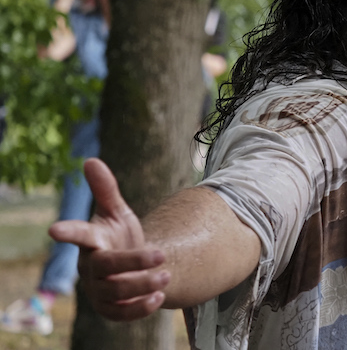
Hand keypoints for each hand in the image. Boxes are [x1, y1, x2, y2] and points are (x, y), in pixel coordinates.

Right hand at [48, 158, 169, 320]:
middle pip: (108, 266)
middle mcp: (91, 267)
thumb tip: (89, 160)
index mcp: (91, 241)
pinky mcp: (110, 309)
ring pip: (118, 290)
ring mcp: (98, 290)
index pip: (79, 235)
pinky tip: (158, 296)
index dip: (68, 231)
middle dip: (135, 262)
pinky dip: (141, 307)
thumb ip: (105, 189)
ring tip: (167, 275)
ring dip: (144, 283)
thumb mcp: (117, 212)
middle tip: (162, 255)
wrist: (132, 266)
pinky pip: (123, 312)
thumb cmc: (119, 236)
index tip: (53, 229)